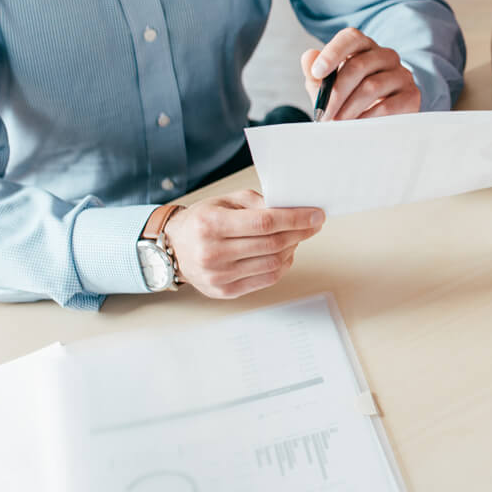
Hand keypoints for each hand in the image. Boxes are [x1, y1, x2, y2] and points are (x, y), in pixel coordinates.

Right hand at [163, 190, 325, 298]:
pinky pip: (266, 279)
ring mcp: (218, 276)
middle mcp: (213, 253)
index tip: (316, 215)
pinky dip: (282, 265)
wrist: (174, 248)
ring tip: (297, 237)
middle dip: (300, 233)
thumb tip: (290, 209)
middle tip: (313, 224)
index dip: (296, 219)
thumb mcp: (225, 200)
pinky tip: (285, 253)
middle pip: (272, 244)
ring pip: (273, 263)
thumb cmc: (202, 221)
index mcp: (211, 225)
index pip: (264, 222)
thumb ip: (257, 202)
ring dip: (293, 249)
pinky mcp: (224, 291)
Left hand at [301, 27, 418, 120]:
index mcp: (365, 47)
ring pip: (372, 86)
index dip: (333, 52)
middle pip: (359, 65)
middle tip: (324, 112)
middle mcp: (386, 55)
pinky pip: (387, 106)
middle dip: (336, 92)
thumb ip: (315, 73)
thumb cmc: (350, 98)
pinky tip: (357, 125)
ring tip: (338, 122)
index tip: (318, 73)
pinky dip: (367, 118)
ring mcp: (401, 74)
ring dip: (349, 108)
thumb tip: (309, 56)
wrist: (379, 121)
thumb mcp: (328, 87)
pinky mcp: (411, 95)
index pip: (351, 38)